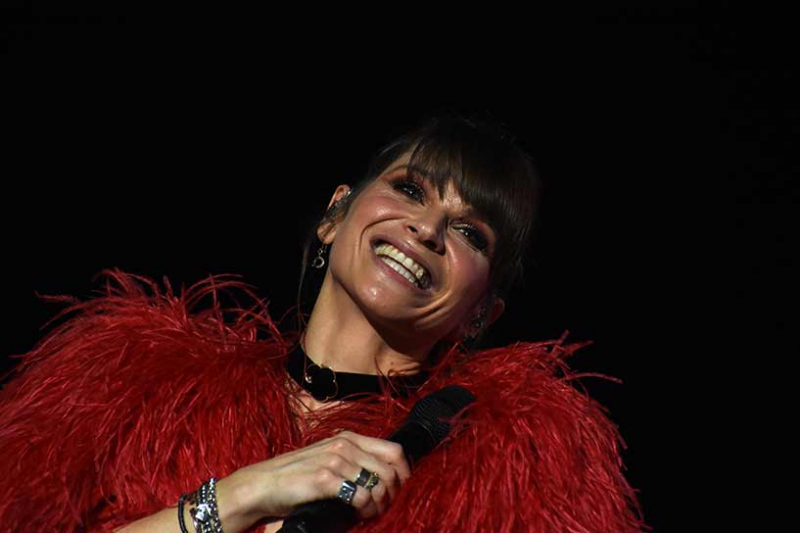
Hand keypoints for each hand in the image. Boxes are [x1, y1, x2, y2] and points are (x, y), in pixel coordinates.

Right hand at [227, 430, 410, 522]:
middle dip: (393, 493)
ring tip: (370, 514)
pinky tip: (357, 515)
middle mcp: (345, 444)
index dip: (404, 472)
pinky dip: (364, 510)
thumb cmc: (297, 476)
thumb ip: (354, 461)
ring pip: (378, 484)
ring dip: (379, 504)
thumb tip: (385, 478)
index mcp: (349, 438)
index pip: (394, 450)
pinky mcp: (324, 478)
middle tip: (383, 508)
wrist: (262, 485)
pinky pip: (360, 496)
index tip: (400, 490)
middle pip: (391, 470)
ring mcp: (335, 460)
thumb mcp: (329, 459)